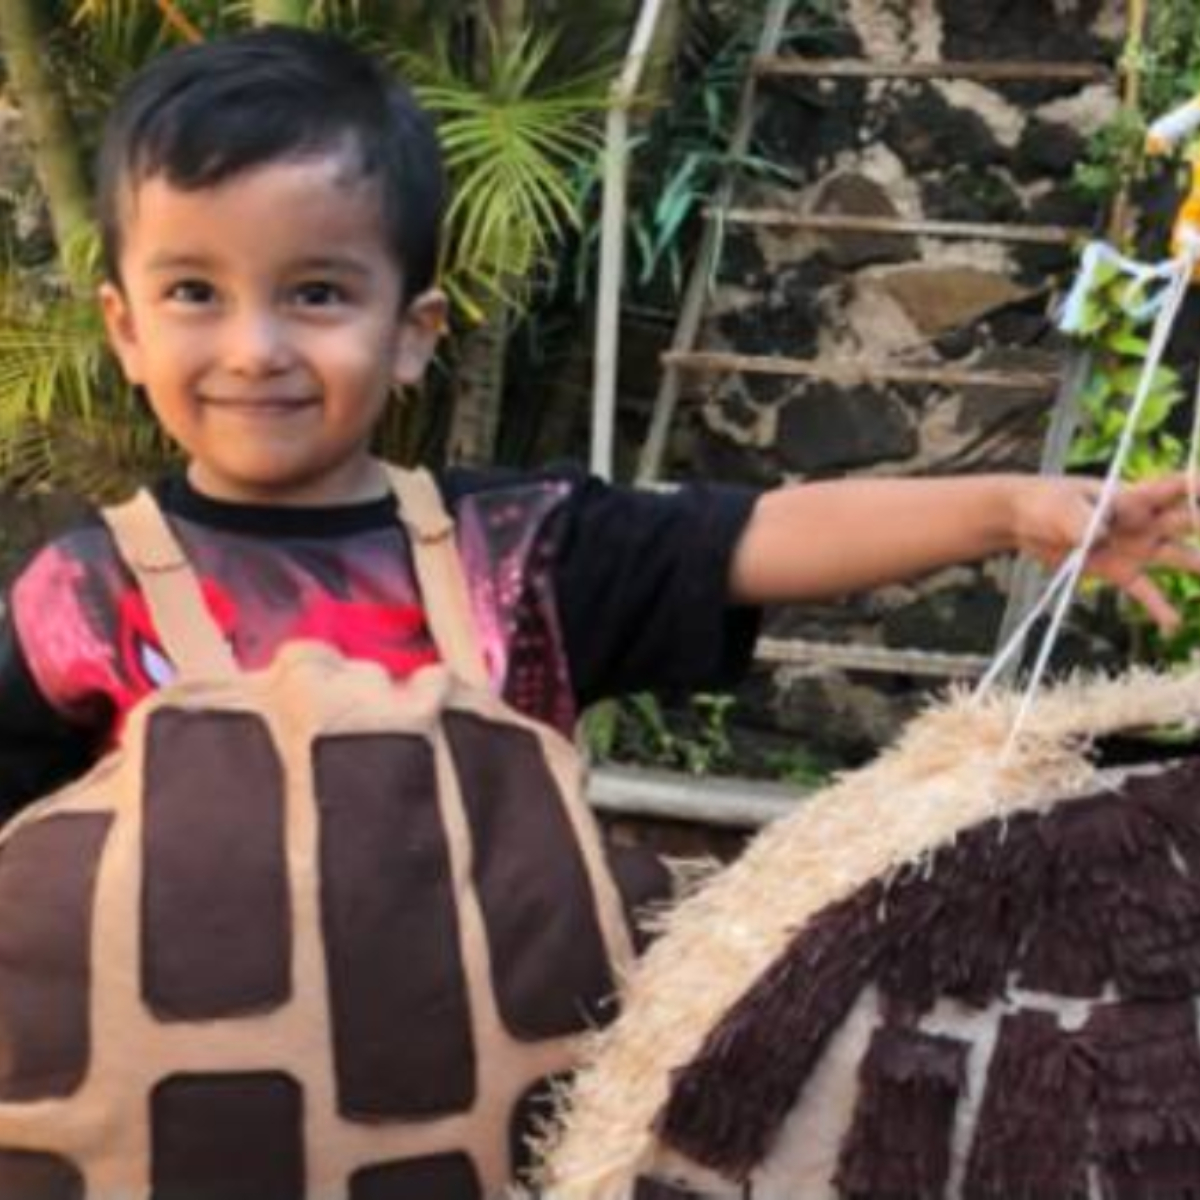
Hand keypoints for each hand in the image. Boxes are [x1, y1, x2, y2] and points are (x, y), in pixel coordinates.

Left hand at [1012, 474, 1199, 631]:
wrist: (1024, 522)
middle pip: (1188, 523)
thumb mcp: (1061, 507)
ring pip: (1177, 557)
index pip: (1174, 488)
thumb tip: (1099, 535)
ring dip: (1199, 566)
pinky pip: (1145, 591)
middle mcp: (1143, 521)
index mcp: (1132, 497)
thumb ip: (1082, 520)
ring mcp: (1135, 546)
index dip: (1197, 486)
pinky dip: (1159, 609)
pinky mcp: (1119, 570)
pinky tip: (1173, 626)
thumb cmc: (1045, 502)